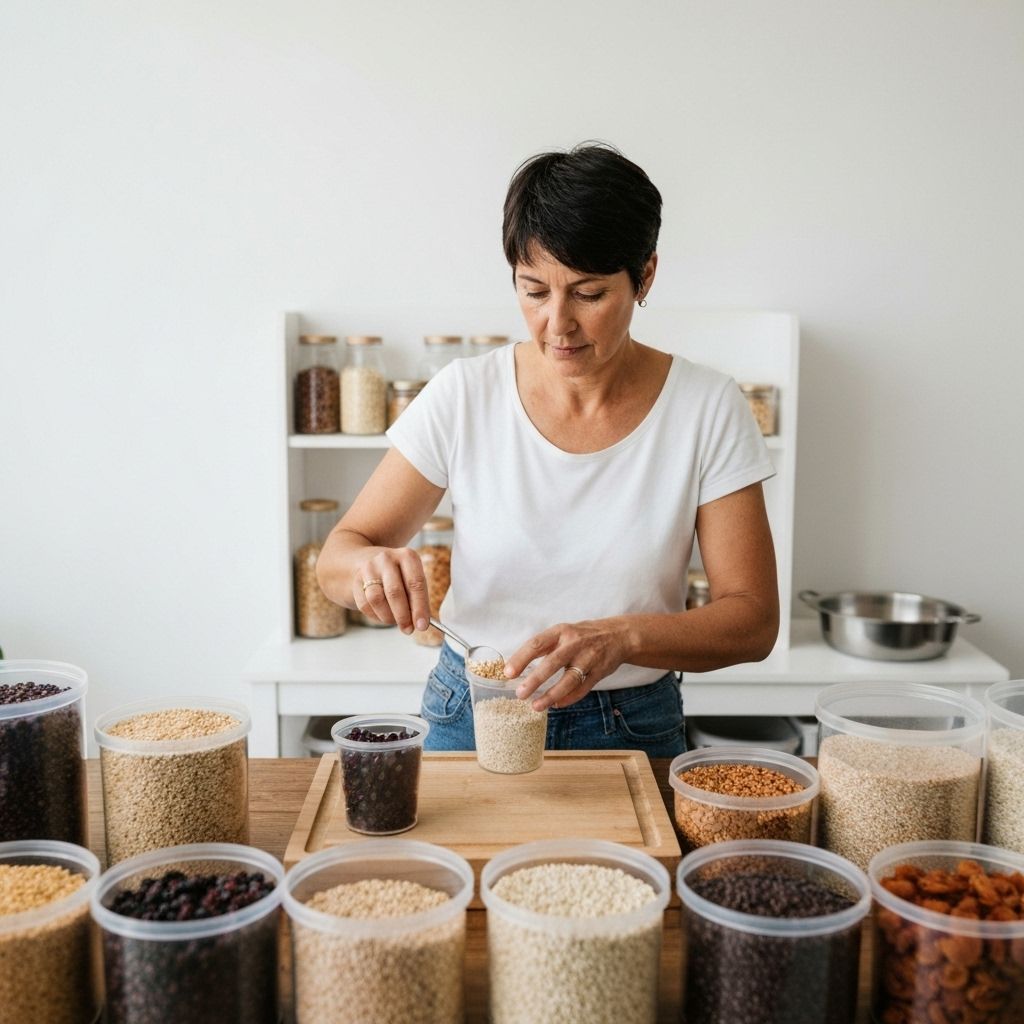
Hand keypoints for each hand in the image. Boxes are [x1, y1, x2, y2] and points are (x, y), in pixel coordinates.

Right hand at [352, 547, 430, 634]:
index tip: (422, 625)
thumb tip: (420, 622)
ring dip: (388, 616)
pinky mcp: (355, 580)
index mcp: (407, 556)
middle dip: (403, 615)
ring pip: (377, 599)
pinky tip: (382, 615)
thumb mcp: (410, 578)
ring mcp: (369, 568)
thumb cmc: (396, 575)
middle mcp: (387, 559)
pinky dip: (376, 616)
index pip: (416, 583)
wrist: (363, 562)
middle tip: (408, 629)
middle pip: (395, 591)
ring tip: (394, 621)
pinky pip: (365, 605)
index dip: (420, 607)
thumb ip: (416, 598)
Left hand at [504, 619, 628, 711]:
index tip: (508, 673)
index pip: (537, 644)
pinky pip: (582, 689)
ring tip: (536, 706)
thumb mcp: (563, 632)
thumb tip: (517, 666)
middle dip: (535, 680)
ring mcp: (588, 658)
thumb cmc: (583, 636)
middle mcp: (574, 643)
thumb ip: (545, 646)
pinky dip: (568, 698)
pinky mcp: (599, 672)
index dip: (521, 658)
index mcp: (561, 631)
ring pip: (568, 680)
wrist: (619, 636)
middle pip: (552, 663)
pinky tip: (556, 704)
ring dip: (551, 695)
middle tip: (520, 694)